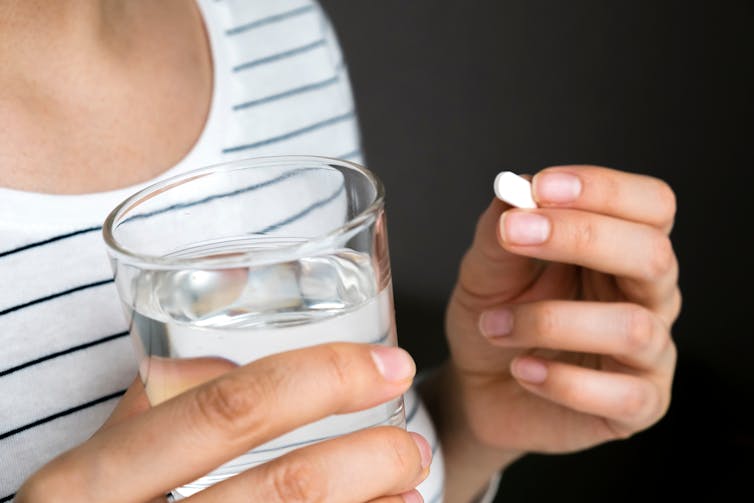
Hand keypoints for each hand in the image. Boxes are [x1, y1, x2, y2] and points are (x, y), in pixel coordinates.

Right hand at [16, 344, 430, 502]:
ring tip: (408, 485)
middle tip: (409, 444)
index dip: (323, 379)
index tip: (388, 367)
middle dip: (371, 460)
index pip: (230, 407)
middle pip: (288, 487)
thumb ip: (157, 405)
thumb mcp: (97, 464)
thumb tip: (232, 360)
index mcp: (96, 481)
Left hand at [446, 165, 678, 454]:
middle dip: (582, 237)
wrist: (478, 387)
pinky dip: (561, 380)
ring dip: (550, 320)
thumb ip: (500, 229)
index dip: (604, 189)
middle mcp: (647, 296)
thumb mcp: (486, 269)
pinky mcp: (638, 405)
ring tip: (494, 326)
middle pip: (654, 254)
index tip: (541, 187)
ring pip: (634, 326)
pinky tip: (522, 369)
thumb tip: (514, 188)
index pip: (650, 205)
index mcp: (620, 250)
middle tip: (513, 234)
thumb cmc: (495, 319)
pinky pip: (622, 395)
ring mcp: (649, 354)